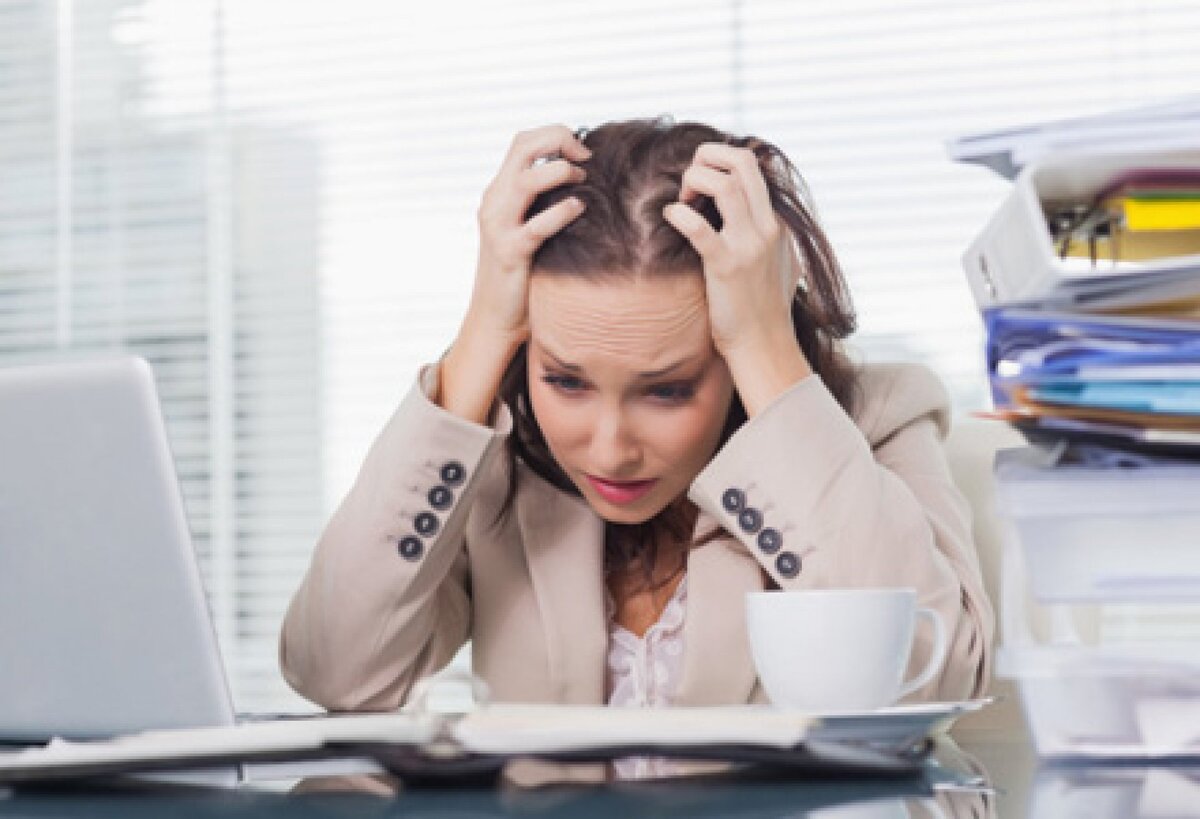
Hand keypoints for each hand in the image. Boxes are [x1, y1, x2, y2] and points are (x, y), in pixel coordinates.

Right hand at [468, 125, 590, 344]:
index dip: (555, 134)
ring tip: (582, 182)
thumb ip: (544, 202)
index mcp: (499, 192)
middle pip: (522, 147)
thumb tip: (584, 179)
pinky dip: (561, 212)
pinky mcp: (510, 254)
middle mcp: (494, 202)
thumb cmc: (523, 272)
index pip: (523, 142)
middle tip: (586, 157)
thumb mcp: (528, 227)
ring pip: (526, 181)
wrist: (495, 318)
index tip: (583, 151)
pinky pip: (536, 226)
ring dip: (560, 172)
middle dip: (559, 139)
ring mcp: (499, 227)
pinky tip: (579, 208)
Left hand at [661, 143, 803, 359]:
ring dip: (695, 180)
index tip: (698, 186)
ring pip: (725, 185)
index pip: (751, 166)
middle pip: (743, 160)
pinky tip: (670, 217)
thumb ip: (771, 239)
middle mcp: (767, 227)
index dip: (718, 163)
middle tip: (689, 181)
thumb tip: (769, 223)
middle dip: (708, 155)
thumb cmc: (763, 310)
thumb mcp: (779, 264)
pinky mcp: (727, 267)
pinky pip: (700, 228)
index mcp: (776, 223)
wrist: (764, 346)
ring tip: (682, 200)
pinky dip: (679, 215)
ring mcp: (749, 246)